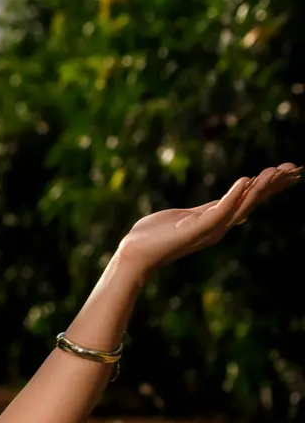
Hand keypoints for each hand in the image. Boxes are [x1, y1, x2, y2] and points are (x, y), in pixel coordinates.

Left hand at [115, 162, 300, 276]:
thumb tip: (226, 202)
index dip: (270, 186)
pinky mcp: (195, 229)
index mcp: (216, 220)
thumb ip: (208, 209)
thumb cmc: (154, 234)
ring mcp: (208, 229)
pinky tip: (244, 180)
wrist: (133, 253)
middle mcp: (218, 226)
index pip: (249, 200)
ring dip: (260, 188)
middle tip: (296, 169)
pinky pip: (219, 210)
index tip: (289, 171)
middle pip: (253, 202)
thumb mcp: (186, 216)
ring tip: (275, 171)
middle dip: (274, 185)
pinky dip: (233, 196)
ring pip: (241, 205)